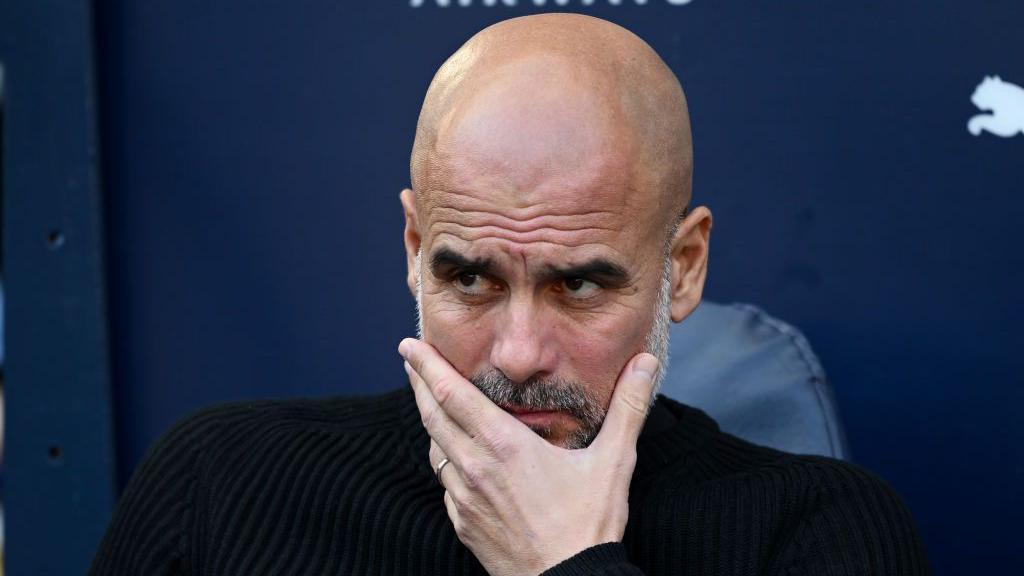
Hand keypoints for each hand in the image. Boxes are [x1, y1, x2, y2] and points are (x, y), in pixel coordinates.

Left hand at [398, 338, 658, 575]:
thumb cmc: (589, 525)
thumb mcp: (614, 461)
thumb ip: (628, 407)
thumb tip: (645, 363)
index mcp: (504, 445)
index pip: (452, 393)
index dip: (428, 366)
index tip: (410, 345)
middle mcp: (475, 467)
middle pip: (432, 415)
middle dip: (419, 382)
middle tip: (409, 358)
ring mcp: (464, 498)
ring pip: (435, 449)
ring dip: (430, 421)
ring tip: (431, 402)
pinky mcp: (463, 523)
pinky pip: (444, 483)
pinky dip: (443, 460)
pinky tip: (453, 457)